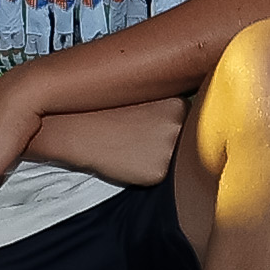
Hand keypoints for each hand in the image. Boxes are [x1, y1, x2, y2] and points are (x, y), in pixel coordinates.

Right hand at [32, 98, 187, 186]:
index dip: (165, 123)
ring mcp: (171, 148)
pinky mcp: (160, 171)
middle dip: (164, 138)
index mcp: (180, 102)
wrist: (81, 129)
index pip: (188, 119)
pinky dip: (146, 170)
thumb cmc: (107, 109)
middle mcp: (181, 124)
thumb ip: (168, 107)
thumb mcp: (145, 96)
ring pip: (173, 157)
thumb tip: (186, 119)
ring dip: (157, 154)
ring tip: (131, 144)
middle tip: (137, 133)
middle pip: (183, 138)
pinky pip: (159, 173)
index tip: (146, 120)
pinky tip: (129, 158)